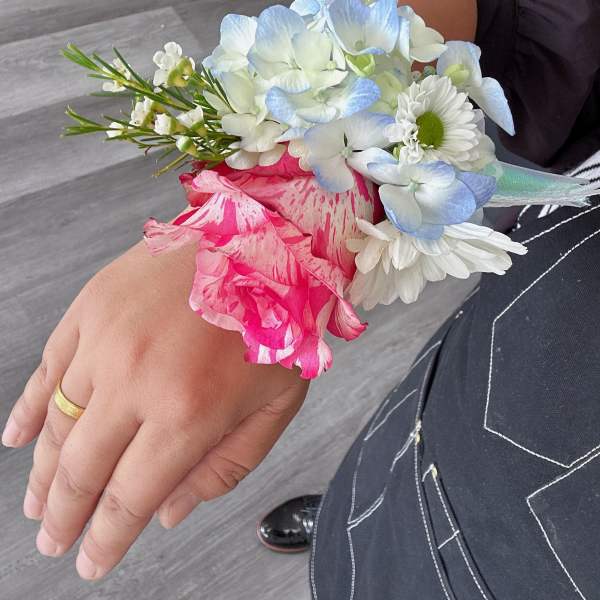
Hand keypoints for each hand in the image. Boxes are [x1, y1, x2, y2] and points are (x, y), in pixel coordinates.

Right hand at [1, 241, 308, 578]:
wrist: (265, 240)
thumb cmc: (280, 321)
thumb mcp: (276, 405)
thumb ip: (222, 468)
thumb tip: (165, 513)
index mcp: (188, 412)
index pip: (129, 497)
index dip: (106, 540)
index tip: (90, 562)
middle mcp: (136, 380)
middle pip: (81, 469)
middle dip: (65, 515)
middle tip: (54, 541)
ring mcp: (106, 340)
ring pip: (57, 424)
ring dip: (42, 472)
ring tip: (38, 504)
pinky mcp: (93, 307)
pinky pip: (48, 369)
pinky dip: (28, 410)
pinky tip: (16, 439)